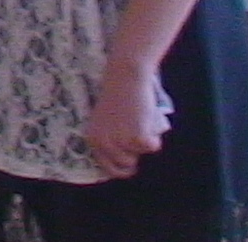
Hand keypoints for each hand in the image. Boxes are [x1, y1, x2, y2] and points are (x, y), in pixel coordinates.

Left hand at [81, 63, 167, 181]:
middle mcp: (104, 143)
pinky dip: (154, 136)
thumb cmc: (116, 96)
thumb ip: (109, 139)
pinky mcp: (138, 138)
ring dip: (144, 142)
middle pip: (126, 164)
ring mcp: (120, 142)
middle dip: (134, 152)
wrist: (125, 78)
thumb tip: (124, 162)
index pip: (108, 167)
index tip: (131, 167)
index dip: (121, 168)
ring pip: (140, 155)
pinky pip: (153, 147)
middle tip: (136, 133)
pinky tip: (146, 120)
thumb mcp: (104, 121)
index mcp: (93, 139)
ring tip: (139, 122)